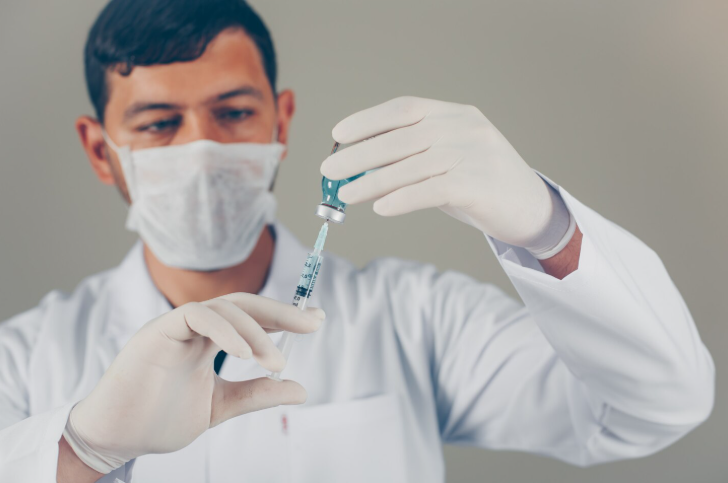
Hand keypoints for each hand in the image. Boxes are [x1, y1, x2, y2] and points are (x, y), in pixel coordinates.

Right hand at [63, 293, 323, 473]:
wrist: (115, 438)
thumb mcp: (221, 405)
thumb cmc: (159, 420)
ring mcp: (176, 325)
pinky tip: (247, 354)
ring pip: (225, 307)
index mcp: (208, 339)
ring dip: (257, 331)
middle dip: (281, 312)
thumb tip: (300, 389)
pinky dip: (226, 331)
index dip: (283, 317)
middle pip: (244, 304)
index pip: (251, 317)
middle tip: (313, 323)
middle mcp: (195, 327)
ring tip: (276, 363)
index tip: (315, 322)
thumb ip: (256, 394)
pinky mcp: (158, 331)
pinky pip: (197, 316)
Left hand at [321, 96, 571, 254]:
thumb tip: (360, 172)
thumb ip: (411, 161)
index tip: (339, 135)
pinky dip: (402, 198)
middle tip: (330, 169)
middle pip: (403, 137)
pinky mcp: (481, 184)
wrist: (532, 208)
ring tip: (346, 195)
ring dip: (373, 181)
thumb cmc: (480, 185)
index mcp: (455, 114)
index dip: (368, 120)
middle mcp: (465, 128)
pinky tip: (381, 208)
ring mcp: (476, 154)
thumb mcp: (447, 162)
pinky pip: (433, 189)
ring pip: (413, 165)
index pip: (405, 108)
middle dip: (360, 153)